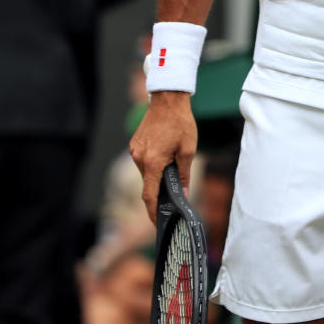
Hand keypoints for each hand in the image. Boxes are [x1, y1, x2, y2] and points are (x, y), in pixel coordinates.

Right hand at [129, 91, 197, 222]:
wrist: (168, 100)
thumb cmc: (181, 123)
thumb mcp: (188, 150)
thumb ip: (184, 174)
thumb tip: (184, 193)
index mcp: (152, 162)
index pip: (149, 195)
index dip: (153, 211)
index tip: (158, 223)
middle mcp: (139, 158)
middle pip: (148, 183)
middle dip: (160, 191)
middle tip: (173, 197)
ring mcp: (135, 151)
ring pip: (146, 172)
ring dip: (157, 175)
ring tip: (173, 168)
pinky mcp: (134, 144)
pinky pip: (143, 161)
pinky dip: (153, 165)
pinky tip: (166, 157)